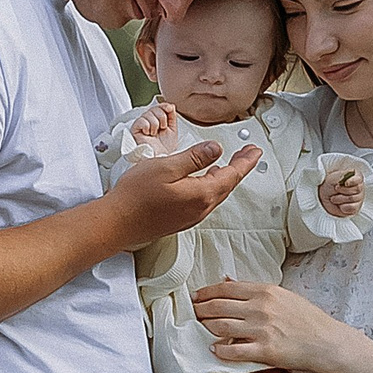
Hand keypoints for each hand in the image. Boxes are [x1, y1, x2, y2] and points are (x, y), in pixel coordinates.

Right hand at [107, 134, 256, 246]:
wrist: (117, 222)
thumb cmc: (136, 195)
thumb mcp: (167, 166)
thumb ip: (195, 158)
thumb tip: (216, 149)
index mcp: (201, 194)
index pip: (232, 175)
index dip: (246, 161)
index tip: (256, 151)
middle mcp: (201, 208)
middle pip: (228, 184)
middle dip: (240, 167)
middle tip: (249, 154)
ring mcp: (191, 216)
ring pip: (217, 193)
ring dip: (226, 177)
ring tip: (232, 163)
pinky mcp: (182, 219)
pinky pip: (205, 200)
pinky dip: (212, 186)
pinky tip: (208, 179)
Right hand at [129, 101, 176, 145]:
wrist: (159, 159)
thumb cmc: (165, 148)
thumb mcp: (172, 129)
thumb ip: (172, 117)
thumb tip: (171, 105)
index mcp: (157, 120)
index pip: (159, 107)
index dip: (164, 106)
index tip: (170, 109)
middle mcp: (148, 121)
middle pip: (153, 108)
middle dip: (161, 116)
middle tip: (163, 127)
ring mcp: (141, 126)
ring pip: (148, 114)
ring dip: (155, 123)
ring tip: (155, 133)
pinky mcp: (134, 131)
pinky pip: (140, 121)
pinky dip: (147, 126)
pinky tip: (148, 134)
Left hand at [192, 276, 344, 372]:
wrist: (324, 342)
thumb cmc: (305, 319)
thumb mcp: (282, 295)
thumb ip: (254, 290)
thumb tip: (226, 281)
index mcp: (265, 291)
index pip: (226, 289)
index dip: (206, 292)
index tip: (196, 297)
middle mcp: (261, 308)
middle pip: (219, 307)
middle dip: (200, 310)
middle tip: (192, 313)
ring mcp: (262, 330)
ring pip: (221, 327)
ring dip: (207, 328)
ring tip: (200, 329)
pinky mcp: (265, 351)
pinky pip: (233, 350)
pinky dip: (220, 349)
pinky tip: (214, 349)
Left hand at [317, 162, 366, 215]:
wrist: (322, 197)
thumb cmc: (328, 185)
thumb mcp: (334, 177)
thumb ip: (342, 175)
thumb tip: (347, 178)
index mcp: (355, 177)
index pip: (359, 178)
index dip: (353, 181)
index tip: (345, 183)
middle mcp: (359, 187)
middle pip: (357, 189)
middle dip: (343, 190)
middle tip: (335, 189)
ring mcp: (358, 198)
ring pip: (353, 199)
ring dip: (340, 199)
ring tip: (333, 198)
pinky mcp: (355, 208)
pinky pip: (352, 208)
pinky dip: (343, 207)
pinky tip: (339, 205)